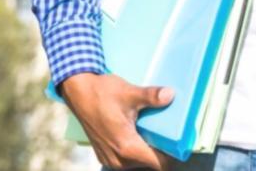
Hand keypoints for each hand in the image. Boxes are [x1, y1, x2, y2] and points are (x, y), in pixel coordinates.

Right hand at [60, 72, 175, 169]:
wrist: (78, 92)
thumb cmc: (102, 92)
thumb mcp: (129, 93)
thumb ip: (151, 96)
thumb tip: (170, 95)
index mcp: (127, 148)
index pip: (159, 164)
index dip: (171, 154)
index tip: (178, 140)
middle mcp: (118, 160)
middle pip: (149, 163)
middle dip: (159, 149)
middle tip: (165, 130)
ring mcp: (109, 159)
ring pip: (137, 162)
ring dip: (145, 149)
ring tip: (150, 129)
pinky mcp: (104, 155)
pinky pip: (125, 159)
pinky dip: (133, 149)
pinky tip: (135, 131)